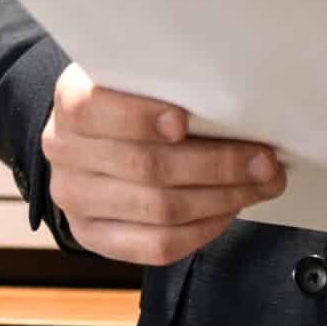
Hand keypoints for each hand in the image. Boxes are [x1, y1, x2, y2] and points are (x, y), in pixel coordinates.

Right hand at [40, 61, 287, 265]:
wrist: (89, 139)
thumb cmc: (126, 101)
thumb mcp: (133, 78)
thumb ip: (165, 86)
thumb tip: (231, 105)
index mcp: (70, 101)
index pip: (94, 110)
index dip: (138, 118)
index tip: (183, 120)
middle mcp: (63, 151)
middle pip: (145, 166)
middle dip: (216, 165)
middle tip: (263, 160)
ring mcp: (74, 198)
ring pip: (159, 210)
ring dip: (221, 199)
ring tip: (259, 185)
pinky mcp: (92, 236)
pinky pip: (156, 246)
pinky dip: (202, 231)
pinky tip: (227, 211)